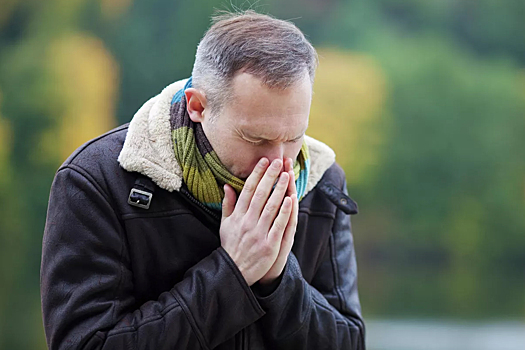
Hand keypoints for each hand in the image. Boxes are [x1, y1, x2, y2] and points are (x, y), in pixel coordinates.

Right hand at [221, 158, 292, 285]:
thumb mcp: (225, 224)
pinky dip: (284, 211)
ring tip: (286, 175)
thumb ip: (227, 204)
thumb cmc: (231, 245)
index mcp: (237, 216)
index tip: (263, 161)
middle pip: (260, 195)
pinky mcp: (269, 245)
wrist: (234, 271)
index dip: (256, 174)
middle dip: (269, 177)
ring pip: (271, 207)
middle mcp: (247, 222)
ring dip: (279, 189)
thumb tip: (227, 186)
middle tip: (277, 162)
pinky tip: (290, 199)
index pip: (248, 190)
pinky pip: (278, 225)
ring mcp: (258, 233)